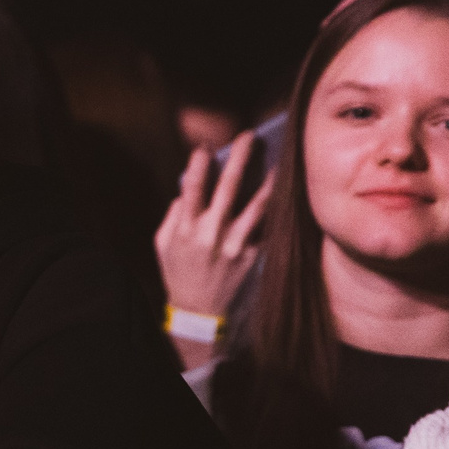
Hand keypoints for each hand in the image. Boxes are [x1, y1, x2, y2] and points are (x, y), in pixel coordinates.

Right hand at [154, 133, 270, 366]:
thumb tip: (185, 192)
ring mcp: (233, 245)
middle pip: (227, 187)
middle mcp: (210, 233)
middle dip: (239, 158)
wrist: (198, 311)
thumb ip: (173, 216)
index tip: (206, 145)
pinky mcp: (250, 258)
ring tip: (280, 164)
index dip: (199, 163)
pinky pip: (266, 231)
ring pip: (256, 207)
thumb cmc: (177, 273)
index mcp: (185, 228)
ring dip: (268, 182)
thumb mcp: (162, 244)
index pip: (192, 187)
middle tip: (249, 136)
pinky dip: (275, 214)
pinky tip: (286, 198)